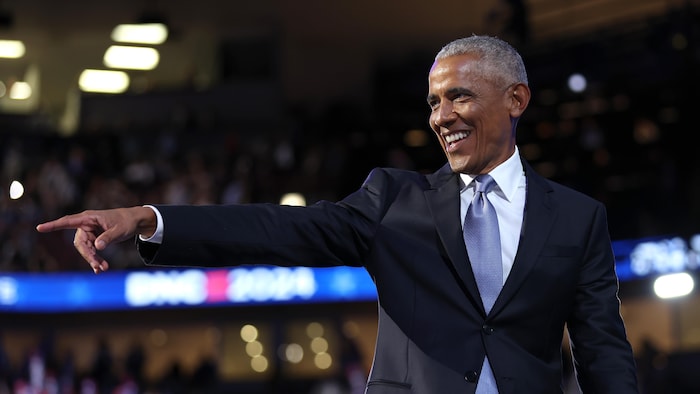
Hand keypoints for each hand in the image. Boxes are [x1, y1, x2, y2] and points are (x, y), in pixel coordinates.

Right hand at [36, 207, 156, 273]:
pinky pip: (90, 251)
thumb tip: (96, 247)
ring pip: (85, 249)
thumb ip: (108, 237)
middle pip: (79, 243)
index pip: (68, 221)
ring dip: (92, 259)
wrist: (134, 222)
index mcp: (89, 218)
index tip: (40, 228)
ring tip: (103, 269)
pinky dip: (95, 259)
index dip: (53, 225)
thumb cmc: (126, 222)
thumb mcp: (119, 230)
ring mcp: (89, 232)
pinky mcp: (93, 239)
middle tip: (98, 266)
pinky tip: (100, 269)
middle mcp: (86, 224)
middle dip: (87, 256)